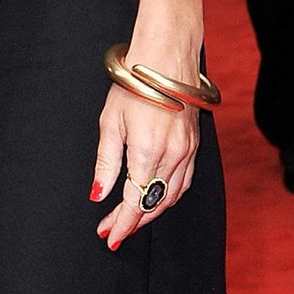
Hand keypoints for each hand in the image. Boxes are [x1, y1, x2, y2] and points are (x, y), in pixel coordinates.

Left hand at [90, 86, 198, 250]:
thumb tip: (98, 194)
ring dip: (152, 212)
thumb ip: (106, 162)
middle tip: (114, 231)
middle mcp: (173, 156)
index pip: (136, 203)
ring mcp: (187, 151)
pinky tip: (156, 199)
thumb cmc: (134, 84)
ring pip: (171, 196)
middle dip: (134, 222)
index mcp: (148, 151)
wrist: (166, 58)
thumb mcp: (110, 122)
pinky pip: (183, 182)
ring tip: (130, 220)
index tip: (108, 235)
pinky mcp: (194, 145)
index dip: (121, 223)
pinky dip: (169, 196)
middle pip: (154, 204)